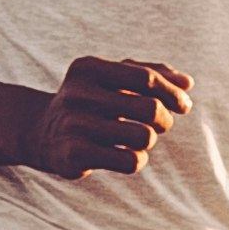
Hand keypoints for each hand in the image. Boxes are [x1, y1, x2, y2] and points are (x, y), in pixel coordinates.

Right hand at [18, 56, 189, 177]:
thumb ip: (152, 74)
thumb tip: (187, 83)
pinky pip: (131, 161)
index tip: (184, 105)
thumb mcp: (114, 79)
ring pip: (144, 137)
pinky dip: (136, 159)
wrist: (41, 132)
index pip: (146, 78)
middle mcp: (77, 93)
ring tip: (135, 138)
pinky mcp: (73, 155)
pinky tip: (122, 155)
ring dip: (148, 140)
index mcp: (88, 67)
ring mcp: (73, 124)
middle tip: (160, 125)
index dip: (172, 93)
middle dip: (165, 120)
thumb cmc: (92, 101)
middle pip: (150, 108)